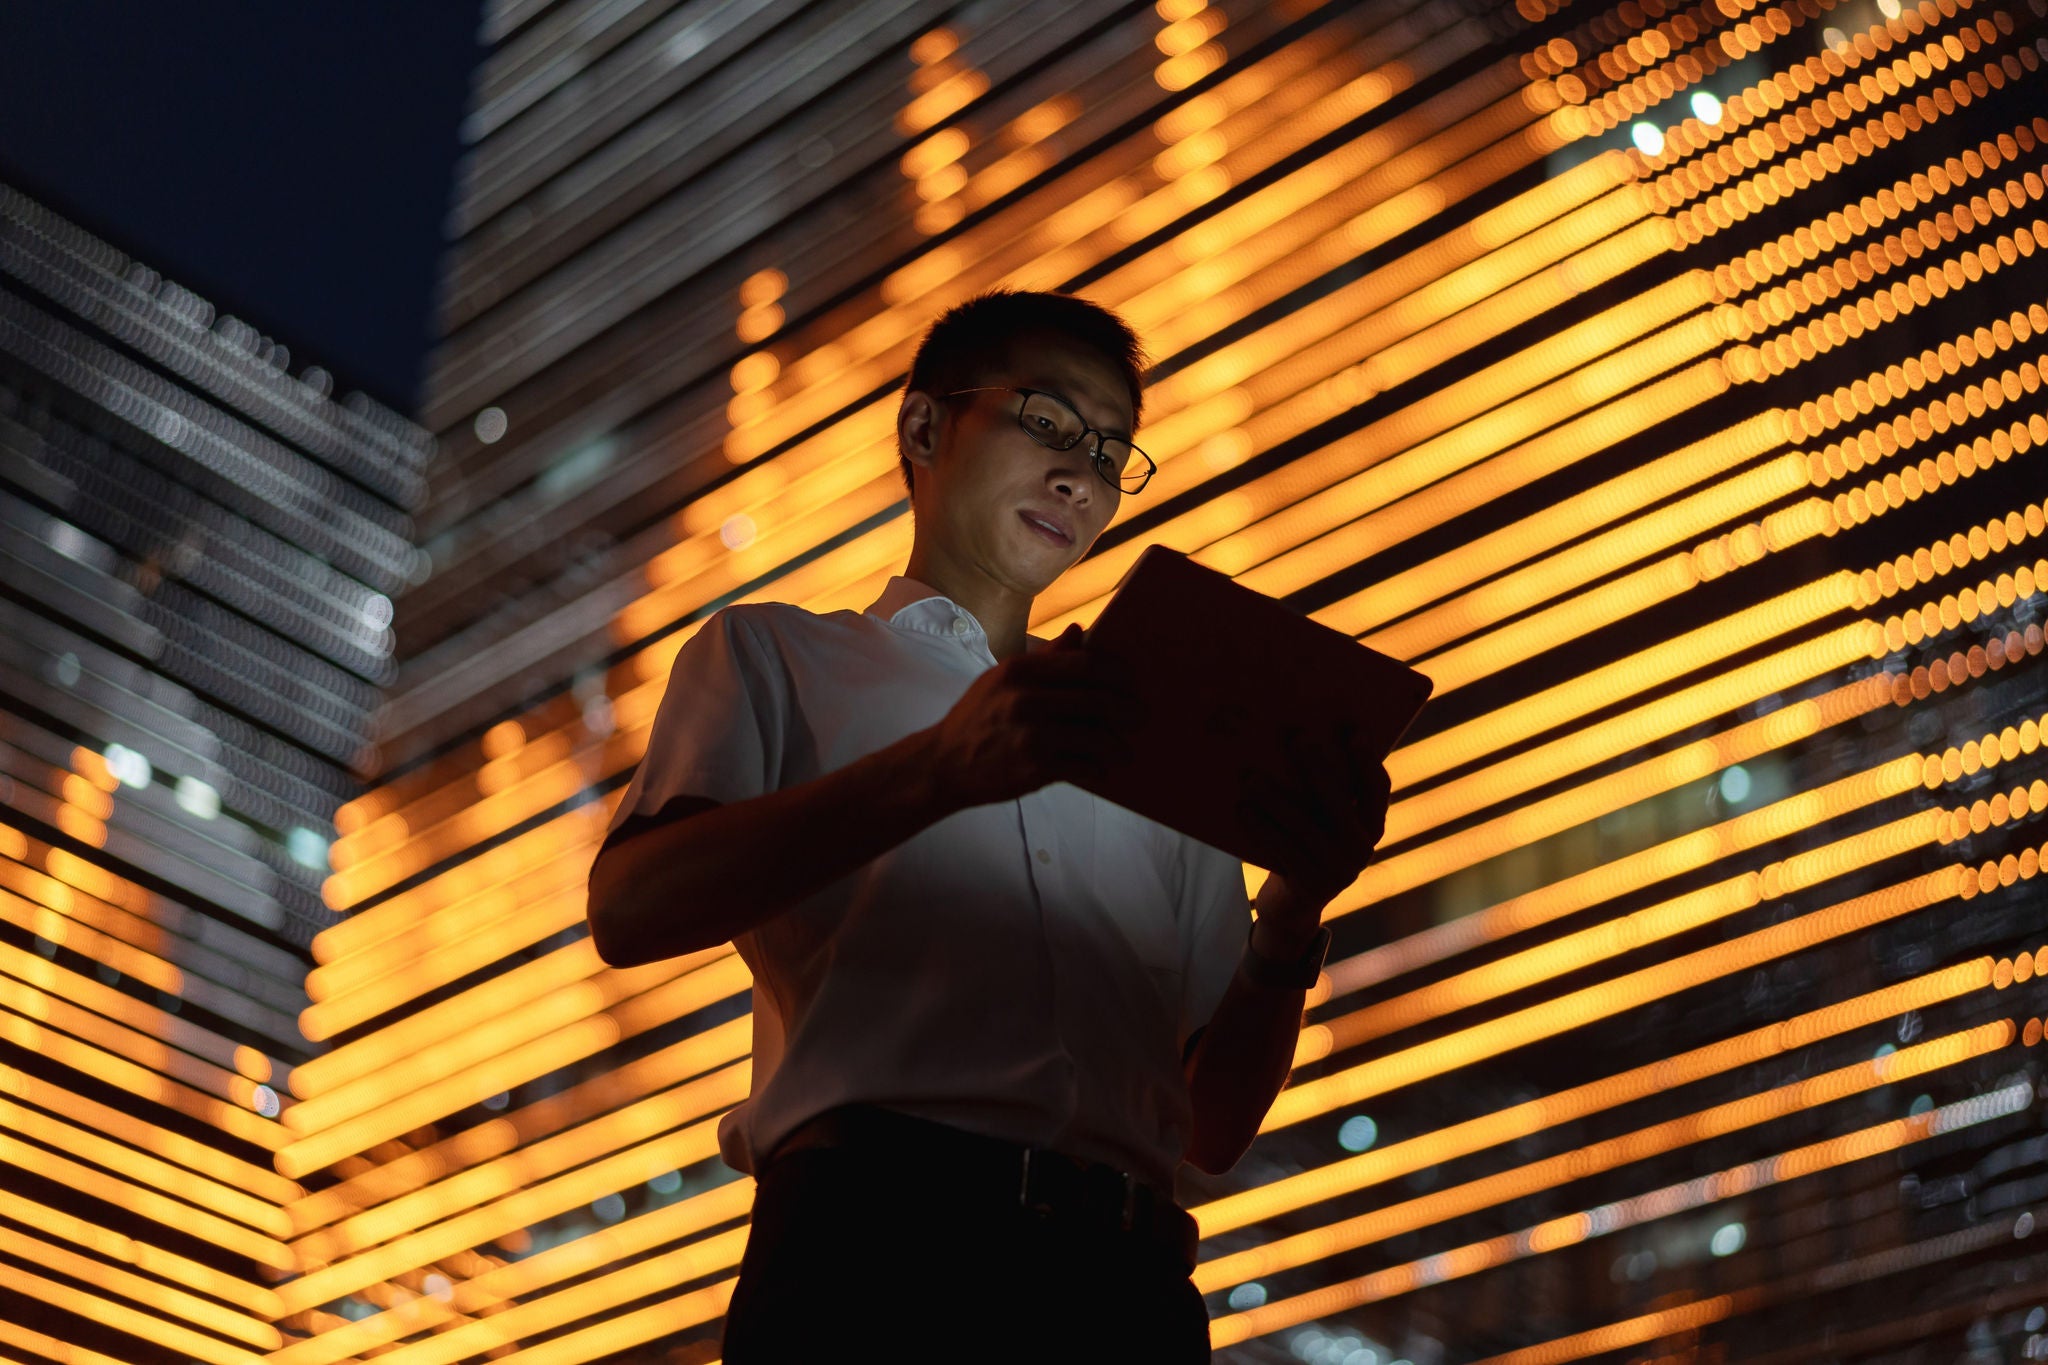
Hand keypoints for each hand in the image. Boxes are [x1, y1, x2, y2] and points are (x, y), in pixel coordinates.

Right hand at [919, 623, 1139, 809]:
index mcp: (1020, 672)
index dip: (1117, 673)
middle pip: (1098, 700)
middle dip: (1128, 710)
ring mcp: (1031, 735)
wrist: (943, 764)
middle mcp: (1026, 700)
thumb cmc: (978, 718)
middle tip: (1140, 717)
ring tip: (1124, 752)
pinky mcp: (1034, 768)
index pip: (1085, 664)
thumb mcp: (1002, 679)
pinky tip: (1101, 769)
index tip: (1131, 682)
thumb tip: (1080, 632)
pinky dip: (1098, 769)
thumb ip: (1044, 659)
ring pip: (1097, 736)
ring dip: (1118, 746)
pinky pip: (1084, 766)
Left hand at [1240, 725, 1391, 946]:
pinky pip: (1282, 850)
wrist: (1292, 905)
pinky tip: (1243, 809)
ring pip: (1303, 826)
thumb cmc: (1305, 845)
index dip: (1367, 760)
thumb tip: (1298, 740)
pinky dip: (1260, 828)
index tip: (1353, 730)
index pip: (1376, 789)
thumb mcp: (1322, 821)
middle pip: (1339, 802)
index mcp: (1371, 826)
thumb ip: (1322, 791)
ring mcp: (1338, 871)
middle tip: (1296, 737)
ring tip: (1250, 777)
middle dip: (1317, 768)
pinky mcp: (1310, 887)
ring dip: (1274, 798)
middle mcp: (1362, 849)